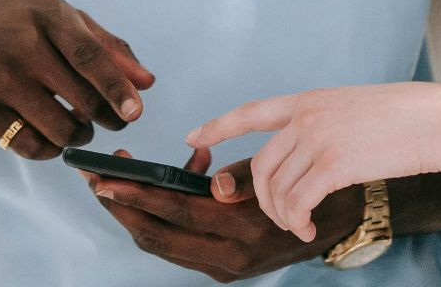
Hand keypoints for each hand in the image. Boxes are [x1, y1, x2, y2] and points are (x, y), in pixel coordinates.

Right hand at [0, 0, 153, 159]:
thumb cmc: (18, 20)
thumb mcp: (59, 16)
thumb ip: (107, 46)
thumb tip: (147, 84)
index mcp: (48, 15)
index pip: (89, 55)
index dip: (116, 87)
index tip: (136, 112)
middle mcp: (22, 46)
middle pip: (81, 98)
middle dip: (107, 117)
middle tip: (113, 119)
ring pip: (59, 128)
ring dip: (81, 136)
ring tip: (81, 127)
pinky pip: (29, 146)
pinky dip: (51, 149)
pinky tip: (53, 137)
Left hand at [79, 147, 362, 281]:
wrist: (345, 222)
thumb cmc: (313, 184)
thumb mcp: (279, 173)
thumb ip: (238, 176)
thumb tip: (204, 175)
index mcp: (243, 231)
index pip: (176, 212)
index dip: (137, 194)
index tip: (105, 177)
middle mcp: (230, 258)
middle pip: (155, 237)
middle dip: (121, 207)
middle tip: (94, 178)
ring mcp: (225, 268)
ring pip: (161, 244)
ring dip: (136, 213)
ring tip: (120, 179)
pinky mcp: (223, 268)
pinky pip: (178, 244)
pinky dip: (164, 217)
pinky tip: (170, 185)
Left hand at [186, 84, 440, 243]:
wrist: (434, 120)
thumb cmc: (402, 118)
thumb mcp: (352, 109)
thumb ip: (323, 124)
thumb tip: (309, 154)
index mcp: (308, 100)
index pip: (251, 111)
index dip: (219, 124)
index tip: (194, 135)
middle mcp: (306, 116)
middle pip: (260, 165)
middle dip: (262, 199)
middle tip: (281, 217)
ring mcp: (318, 138)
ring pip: (276, 188)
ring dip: (283, 216)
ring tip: (299, 226)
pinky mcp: (333, 163)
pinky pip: (297, 201)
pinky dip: (297, 220)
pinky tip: (308, 228)